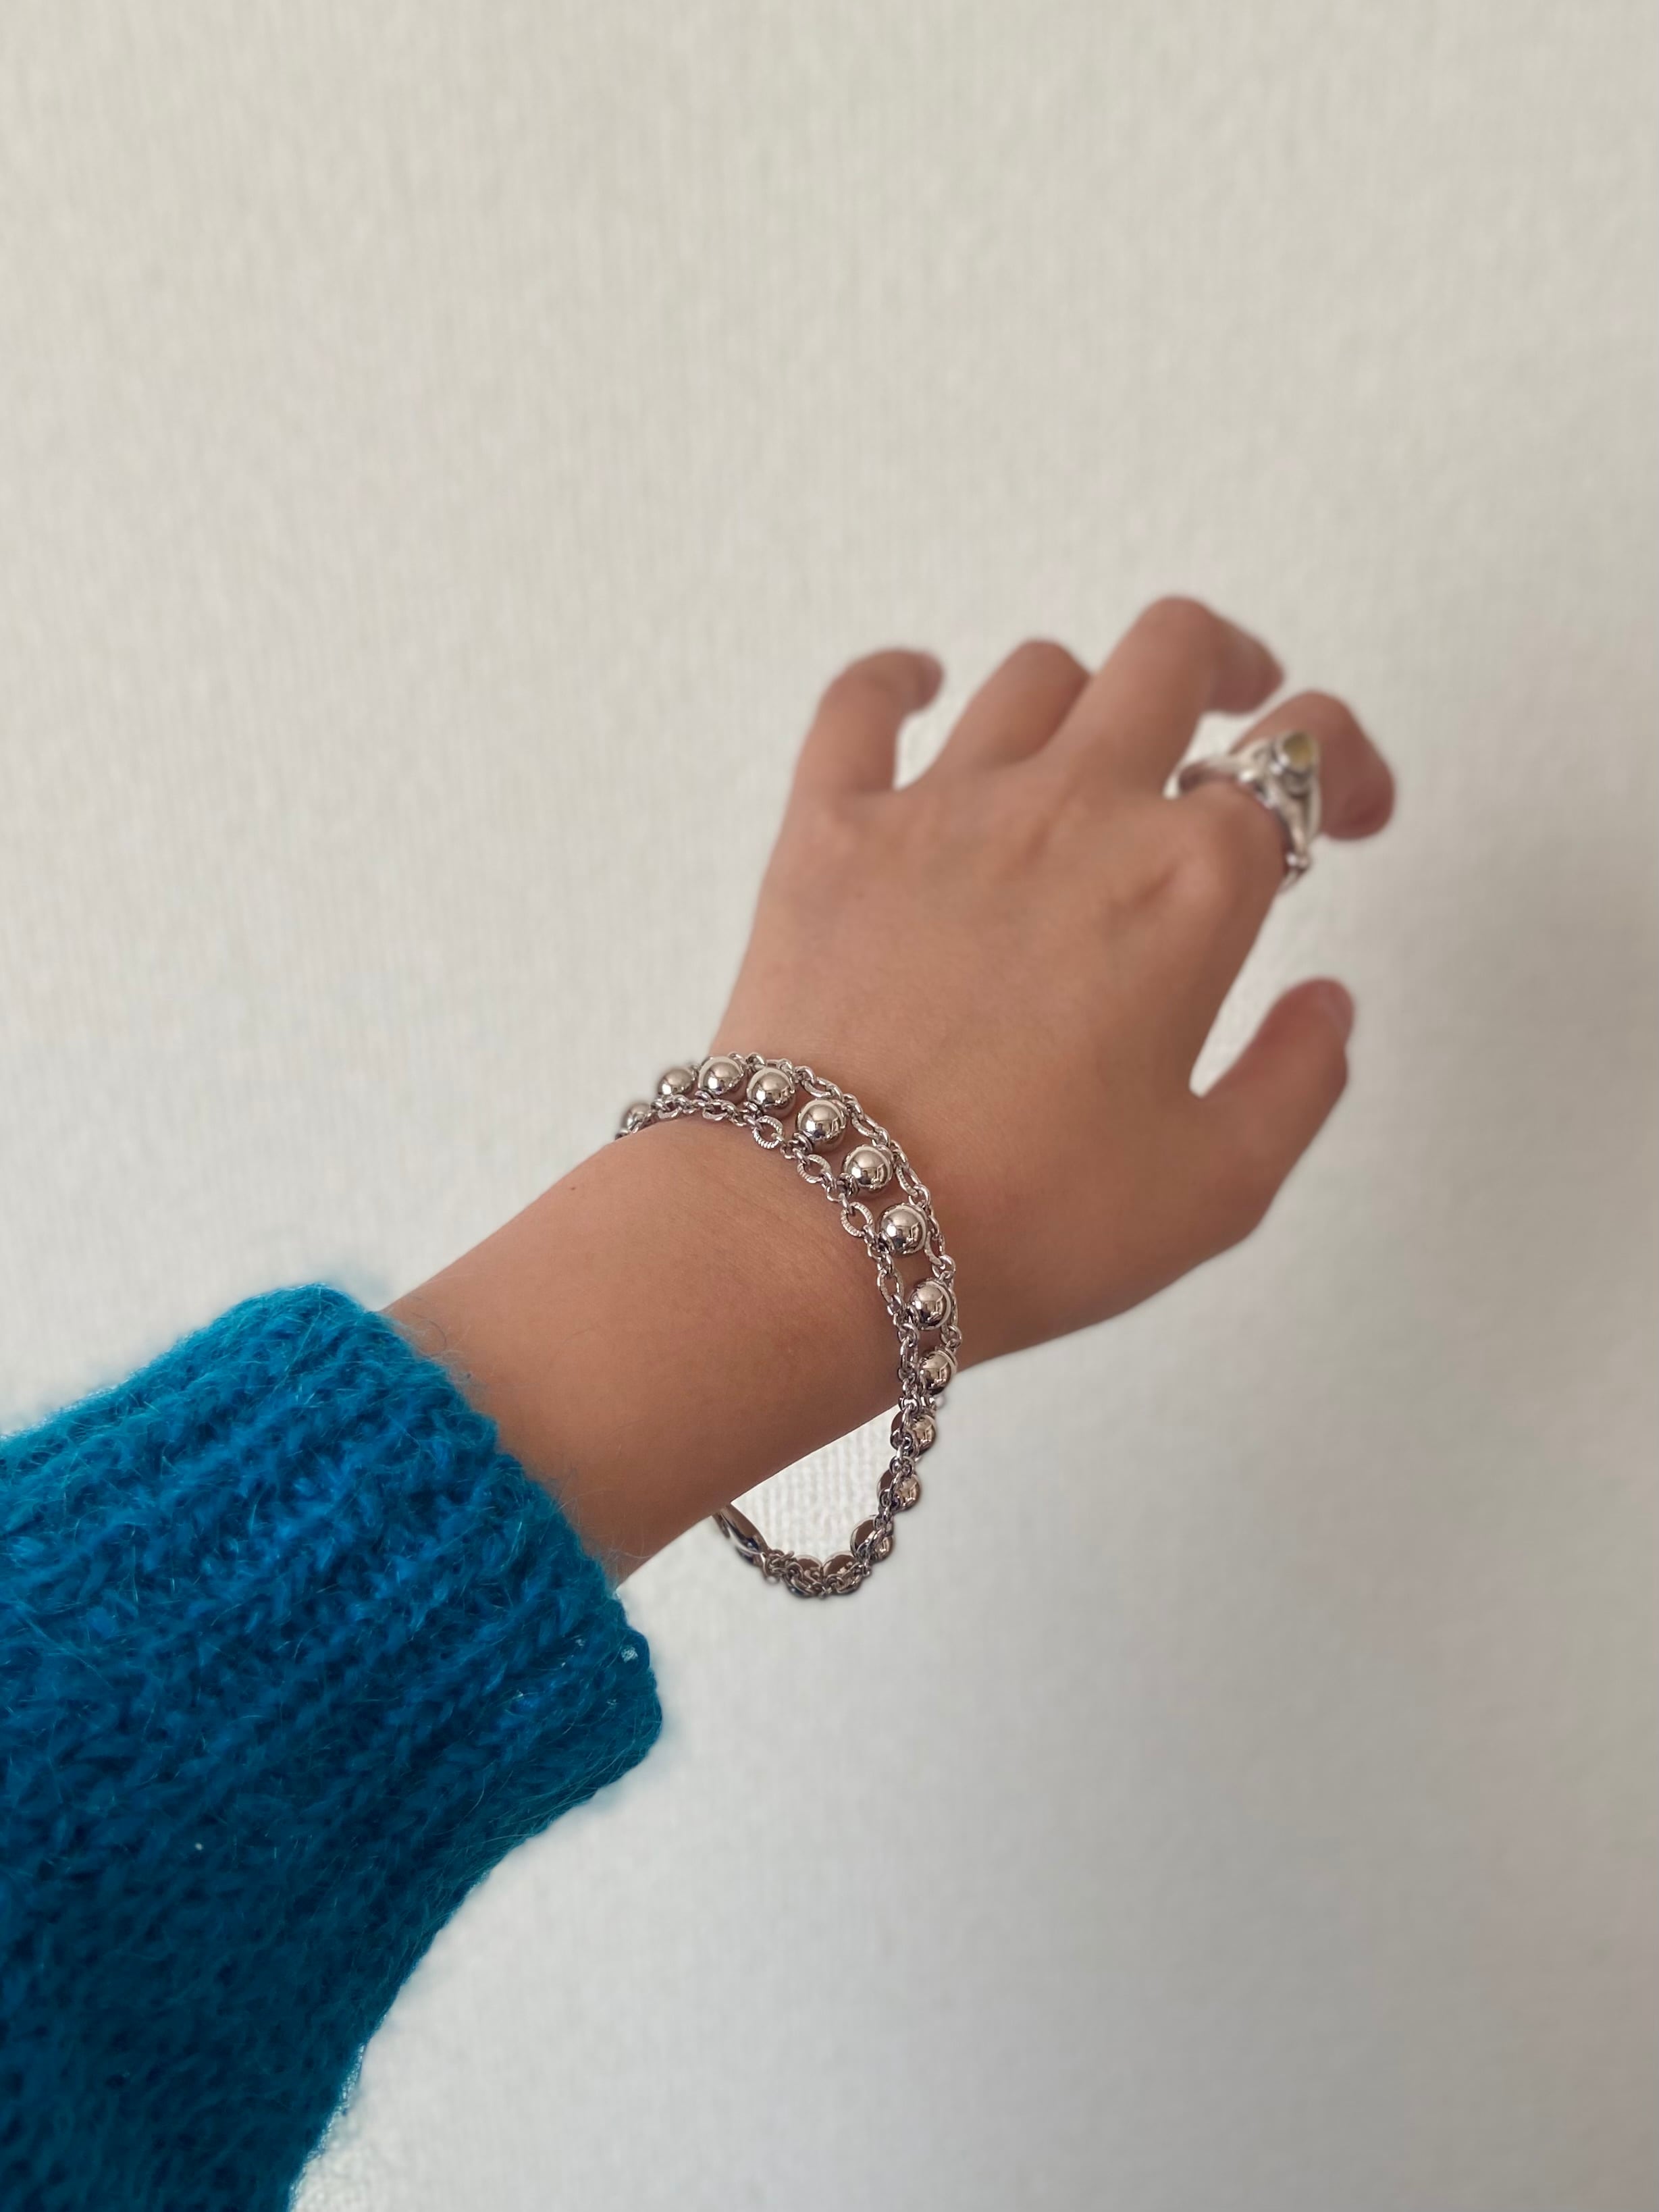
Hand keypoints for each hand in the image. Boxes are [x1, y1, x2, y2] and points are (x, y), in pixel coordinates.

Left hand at [388, 599, 1393, 1575]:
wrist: (824, 1230)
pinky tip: (920, 690)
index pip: (1302, 759)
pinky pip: (862, 699)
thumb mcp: (1217, 1188)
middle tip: (1238, 717)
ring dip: (1089, 696)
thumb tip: (1325, 1006)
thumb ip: (1298, 1081)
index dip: (1344, 770)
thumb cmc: (1020, 1222)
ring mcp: (945, 807)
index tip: (1345, 813)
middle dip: (1229, 668)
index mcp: (1189, 886)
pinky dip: (897, 680)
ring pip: (1038, 673)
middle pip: (1174, 654)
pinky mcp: (831, 828)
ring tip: (1094, 750)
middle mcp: (1075, 812)